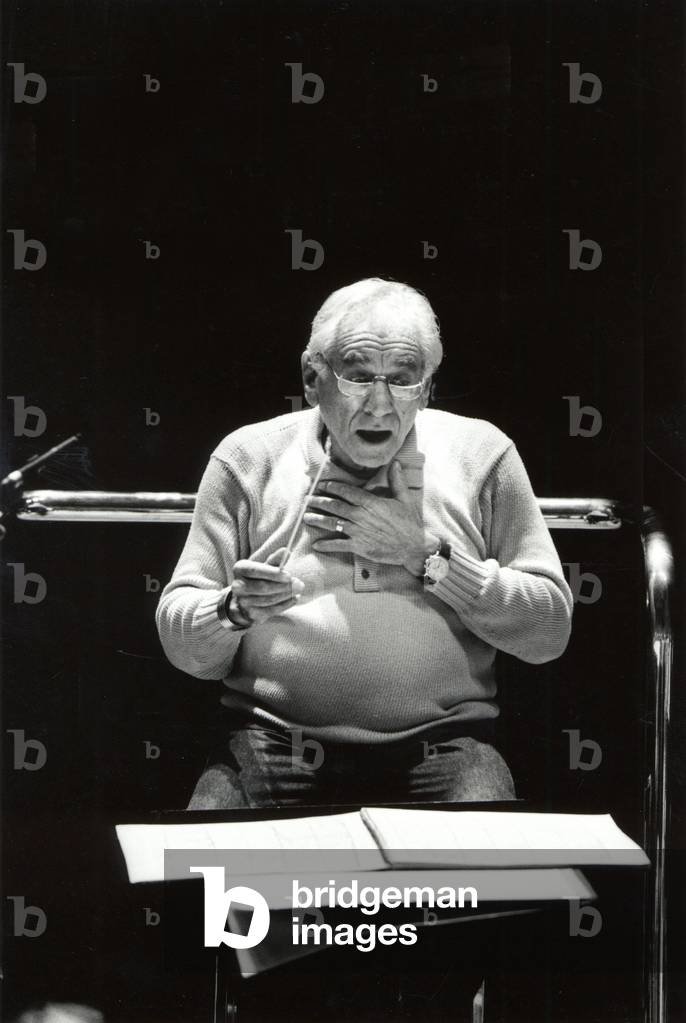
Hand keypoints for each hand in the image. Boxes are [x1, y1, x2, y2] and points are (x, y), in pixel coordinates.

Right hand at [228, 548, 304, 626]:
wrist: (245, 601)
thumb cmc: (258, 578)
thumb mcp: (264, 567)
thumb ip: (275, 560)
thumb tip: (286, 551)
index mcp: (240, 569)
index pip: (254, 570)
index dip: (272, 573)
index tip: (289, 575)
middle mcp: (238, 586)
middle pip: (262, 587)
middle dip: (283, 586)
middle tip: (299, 584)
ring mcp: (243, 602)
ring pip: (269, 599)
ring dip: (286, 595)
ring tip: (298, 590)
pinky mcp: (251, 614)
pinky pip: (271, 610)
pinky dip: (286, 604)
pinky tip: (295, 598)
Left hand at [303, 461, 438, 575]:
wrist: (413, 547)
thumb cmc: (409, 522)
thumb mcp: (405, 499)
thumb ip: (397, 480)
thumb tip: (395, 462)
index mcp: (371, 502)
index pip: (346, 492)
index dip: (332, 487)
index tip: (322, 485)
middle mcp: (361, 516)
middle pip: (335, 506)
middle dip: (319, 502)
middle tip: (308, 499)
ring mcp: (358, 531)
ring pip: (332, 524)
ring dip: (317, 520)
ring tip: (306, 517)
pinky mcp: (359, 547)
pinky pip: (338, 545)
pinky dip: (326, 545)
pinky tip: (317, 545)